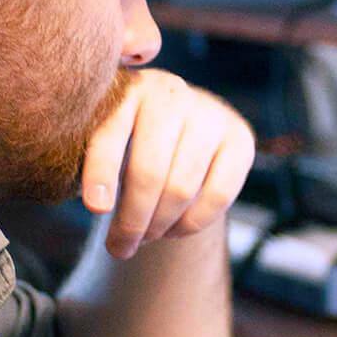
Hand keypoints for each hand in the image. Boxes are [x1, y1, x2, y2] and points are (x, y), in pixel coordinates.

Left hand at [82, 68, 254, 258]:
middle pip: (149, 172)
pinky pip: (218, 195)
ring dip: (160, 226)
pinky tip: (175, 230)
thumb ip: (96, 161)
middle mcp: (171, 93)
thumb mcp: (109, 139)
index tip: (96, 209)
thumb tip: (97, 206)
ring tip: (146, 238)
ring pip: (181, 189)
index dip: (101, 173)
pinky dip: (193, 223)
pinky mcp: (240, 137)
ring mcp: (210, 113)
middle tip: (120, 247)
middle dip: (132, 220)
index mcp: (128, 89)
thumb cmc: (133, 140)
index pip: (110, 135)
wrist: (186, 126)